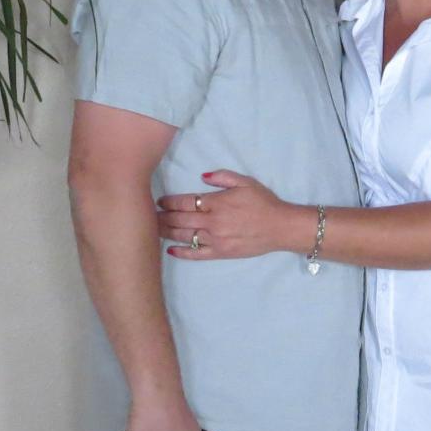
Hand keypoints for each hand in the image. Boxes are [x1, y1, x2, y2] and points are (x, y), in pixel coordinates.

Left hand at [158, 169, 298, 259]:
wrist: (280, 227)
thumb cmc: (263, 202)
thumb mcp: (245, 182)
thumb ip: (222, 177)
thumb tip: (203, 176)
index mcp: (217, 202)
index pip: (185, 202)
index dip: (169, 202)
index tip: (159, 201)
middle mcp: (212, 221)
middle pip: (180, 219)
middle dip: (162, 217)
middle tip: (149, 216)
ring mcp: (215, 239)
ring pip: (184, 236)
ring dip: (167, 232)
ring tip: (154, 230)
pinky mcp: (220, 253)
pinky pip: (197, 254)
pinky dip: (182, 252)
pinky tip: (170, 249)